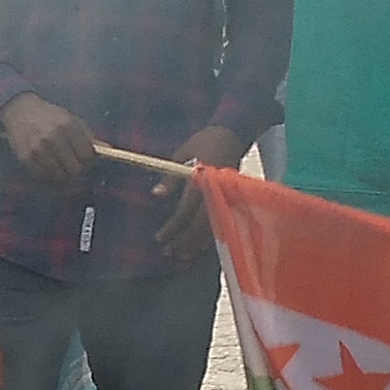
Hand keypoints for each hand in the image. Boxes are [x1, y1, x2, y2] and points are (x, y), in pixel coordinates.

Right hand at [0, 91, 97, 183]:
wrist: (20, 110)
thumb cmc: (49, 115)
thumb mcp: (70, 119)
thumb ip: (87, 135)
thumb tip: (106, 149)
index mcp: (67, 126)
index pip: (87, 154)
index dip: (89, 160)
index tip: (87, 160)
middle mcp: (53, 138)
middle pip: (75, 168)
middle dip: (78, 169)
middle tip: (75, 165)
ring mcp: (38, 149)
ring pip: (60, 175)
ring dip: (63, 173)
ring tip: (62, 165)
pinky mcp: (26, 158)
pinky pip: (44, 176)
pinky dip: (49, 173)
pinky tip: (50, 164)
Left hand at [156, 124, 245, 253]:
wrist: (232, 134)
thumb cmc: (204, 141)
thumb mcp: (182, 153)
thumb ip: (170, 177)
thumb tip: (156, 194)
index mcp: (201, 179)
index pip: (185, 210)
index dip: (172, 226)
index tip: (160, 237)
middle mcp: (214, 190)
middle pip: (199, 223)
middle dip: (183, 240)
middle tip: (169, 250)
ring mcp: (225, 195)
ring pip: (212, 226)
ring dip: (196, 242)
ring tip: (182, 254)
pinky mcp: (232, 198)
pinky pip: (221, 222)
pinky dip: (210, 236)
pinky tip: (199, 246)